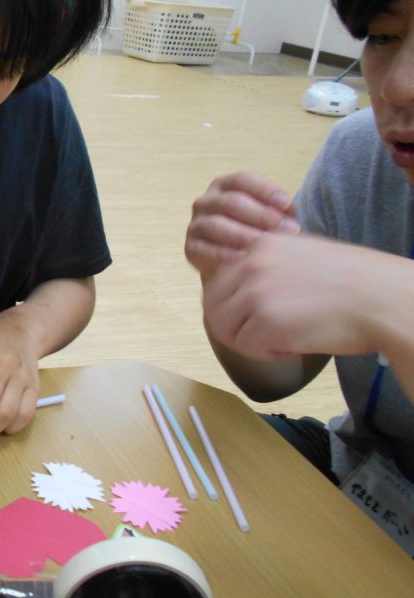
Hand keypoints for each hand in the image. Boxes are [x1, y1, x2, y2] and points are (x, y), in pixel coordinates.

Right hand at [185, 171, 299, 279]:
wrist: (234, 261)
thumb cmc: (255, 231)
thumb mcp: (267, 215)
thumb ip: (278, 212)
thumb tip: (290, 220)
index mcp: (223, 185)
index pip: (242, 180)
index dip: (265, 190)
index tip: (287, 205)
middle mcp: (206, 201)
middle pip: (231, 202)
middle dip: (262, 215)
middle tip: (287, 230)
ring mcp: (196, 224)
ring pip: (217, 224)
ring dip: (245, 235)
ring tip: (268, 246)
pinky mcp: (190, 247)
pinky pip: (204, 249)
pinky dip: (224, 254)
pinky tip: (244, 258)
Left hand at [202, 232, 384, 359]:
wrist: (384, 299)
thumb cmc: (353, 283)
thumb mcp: (301, 255)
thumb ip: (267, 266)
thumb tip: (237, 292)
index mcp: (259, 245)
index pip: (217, 281)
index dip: (233, 304)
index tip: (257, 314)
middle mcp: (251, 263)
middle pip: (213, 305)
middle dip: (235, 325)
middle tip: (267, 333)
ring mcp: (255, 291)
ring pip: (223, 327)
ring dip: (249, 340)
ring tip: (282, 338)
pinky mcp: (265, 320)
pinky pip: (245, 346)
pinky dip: (266, 353)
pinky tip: (294, 345)